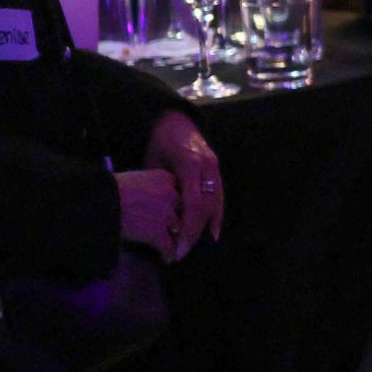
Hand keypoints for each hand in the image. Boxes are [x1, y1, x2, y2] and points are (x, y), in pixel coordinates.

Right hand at [114, 170, 191, 260]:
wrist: (98, 203)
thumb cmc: (109, 189)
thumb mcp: (136, 179)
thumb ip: (152, 187)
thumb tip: (155, 200)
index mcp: (166, 178)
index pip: (182, 192)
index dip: (179, 204)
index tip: (178, 212)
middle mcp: (171, 194)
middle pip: (184, 211)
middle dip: (181, 221)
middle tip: (178, 231)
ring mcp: (166, 214)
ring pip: (180, 230)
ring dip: (177, 240)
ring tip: (173, 247)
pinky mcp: (158, 233)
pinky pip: (169, 247)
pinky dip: (168, 255)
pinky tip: (166, 259)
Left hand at [147, 112, 224, 251]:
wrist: (173, 119)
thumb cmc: (158, 142)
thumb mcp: (152, 163)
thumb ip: (159, 187)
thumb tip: (156, 217)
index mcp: (191, 165)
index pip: (193, 205)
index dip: (188, 229)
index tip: (178, 248)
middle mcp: (208, 167)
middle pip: (207, 207)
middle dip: (197, 232)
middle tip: (184, 252)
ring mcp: (214, 167)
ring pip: (217, 201)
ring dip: (210, 224)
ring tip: (202, 244)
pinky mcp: (215, 169)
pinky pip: (218, 194)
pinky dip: (217, 213)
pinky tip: (213, 229)